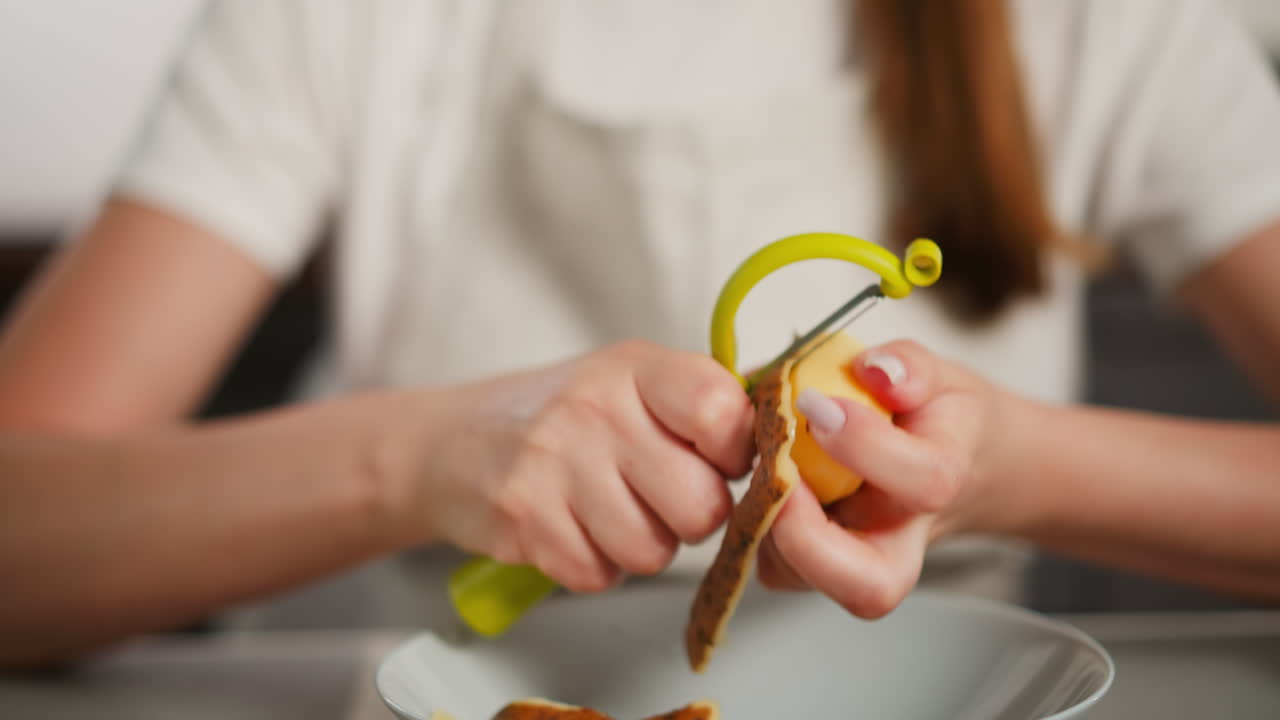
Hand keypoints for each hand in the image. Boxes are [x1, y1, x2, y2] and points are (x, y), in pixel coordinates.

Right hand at [403, 341, 755, 592]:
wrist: (451, 442)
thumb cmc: (560, 415)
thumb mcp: (630, 383)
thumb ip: (701, 408)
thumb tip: (780, 452)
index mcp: (637, 367)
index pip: (722, 411)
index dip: (736, 454)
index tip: (717, 460)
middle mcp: (596, 408)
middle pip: (701, 505)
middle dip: (690, 517)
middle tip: (659, 497)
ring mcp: (555, 464)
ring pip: (653, 552)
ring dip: (640, 545)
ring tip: (609, 510)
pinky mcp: (525, 520)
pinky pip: (599, 575)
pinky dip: (593, 565)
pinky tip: (572, 528)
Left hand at [756, 339, 1002, 617]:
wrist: (953, 463)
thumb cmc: (936, 418)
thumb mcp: (937, 375)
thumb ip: (909, 367)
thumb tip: (874, 371)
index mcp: (944, 480)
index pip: (924, 481)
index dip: (866, 445)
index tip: (816, 402)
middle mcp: (901, 540)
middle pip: (871, 587)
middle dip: (807, 538)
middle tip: (776, 474)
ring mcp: (856, 563)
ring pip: (803, 580)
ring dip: (765, 523)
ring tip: (759, 461)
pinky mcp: (814, 566)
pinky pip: (774, 564)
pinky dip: (753, 522)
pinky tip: (760, 476)